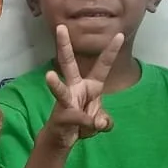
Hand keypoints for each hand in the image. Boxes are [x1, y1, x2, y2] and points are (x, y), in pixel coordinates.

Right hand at [41, 25, 121, 149]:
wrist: (62, 138)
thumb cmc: (82, 124)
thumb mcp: (99, 122)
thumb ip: (104, 121)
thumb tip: (101, 122)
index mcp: (90, 85)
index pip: (103, 66)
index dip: (110, 51)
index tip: (119, 34)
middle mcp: (75, 88)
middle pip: (68, 63)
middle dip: (64, 46)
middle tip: (60, 28)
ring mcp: (65, 101)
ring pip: (59, 89)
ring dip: (54, 84)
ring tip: (48, 76)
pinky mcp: (60, 116)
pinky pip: (74, 118)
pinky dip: (85, 123)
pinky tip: (91, 125)